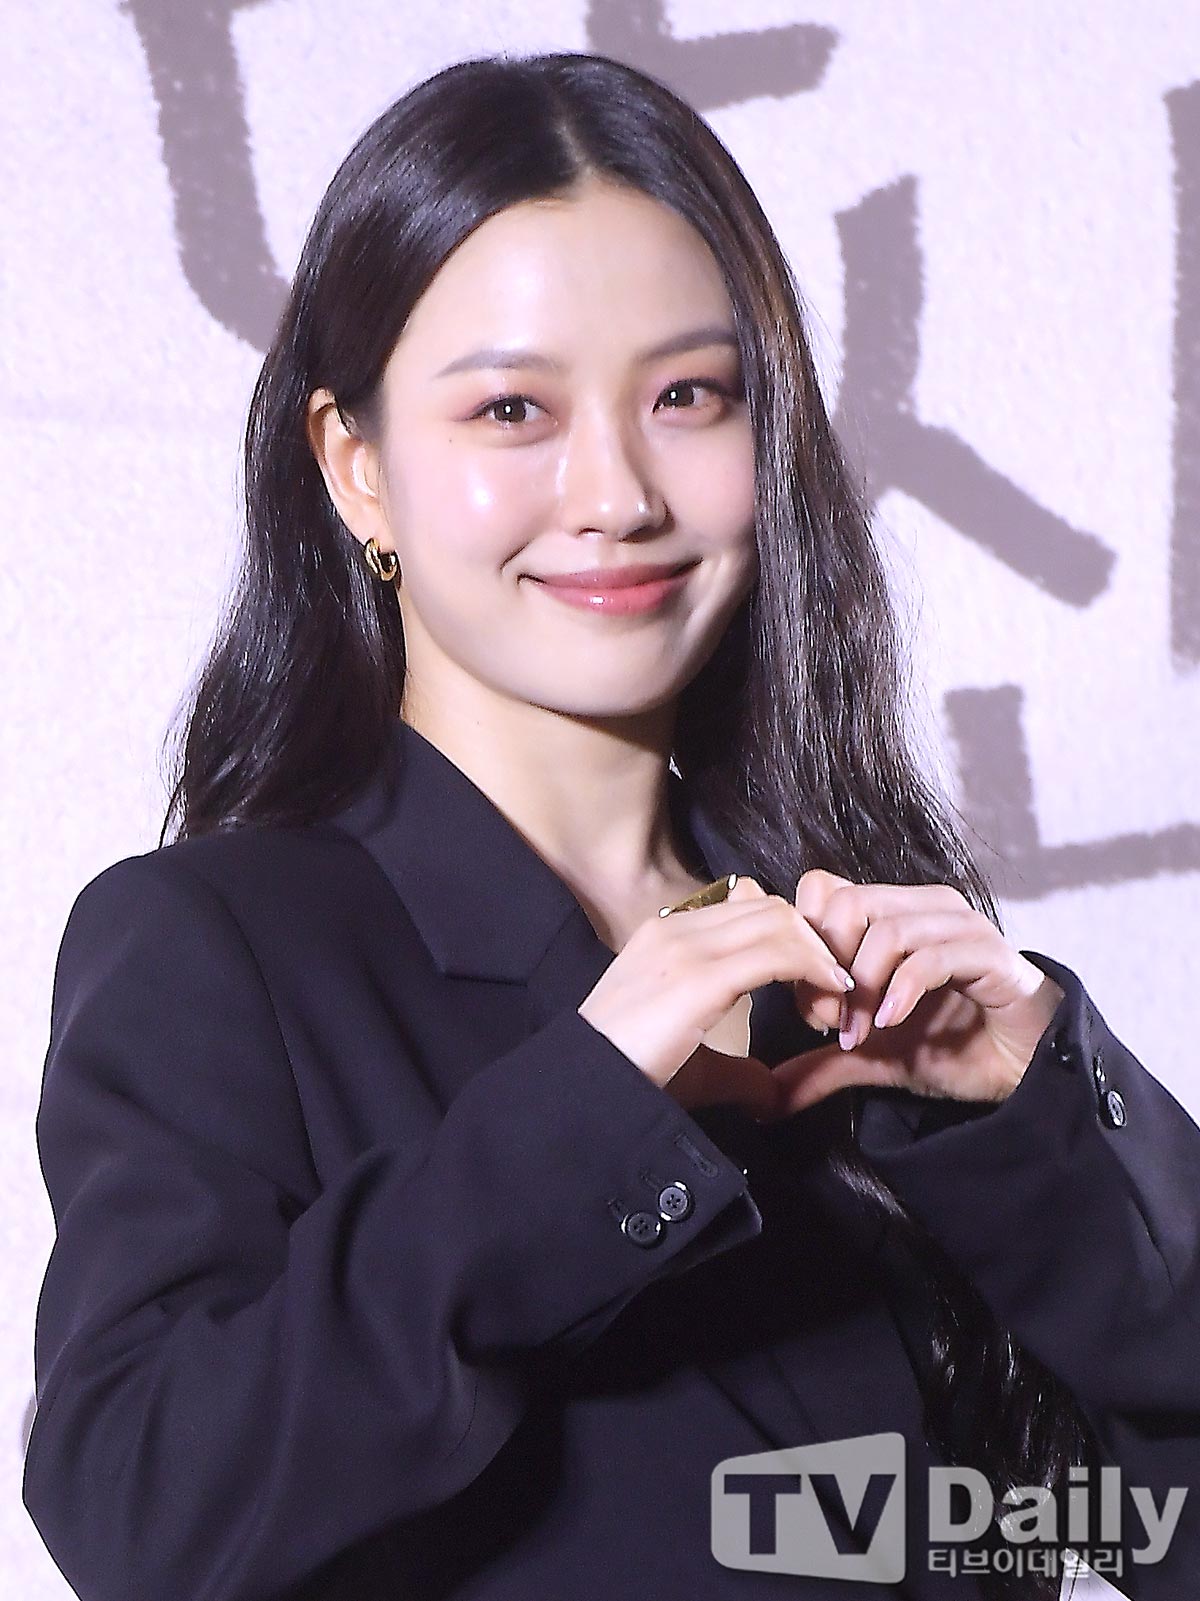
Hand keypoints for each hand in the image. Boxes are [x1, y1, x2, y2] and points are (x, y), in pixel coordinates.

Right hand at [577, 875, 854, 1120]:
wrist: (583, 1088)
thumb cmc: (631, 1077)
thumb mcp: (693, 1060)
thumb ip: (737, 1067)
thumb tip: (772, 1095)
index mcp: (669, 937)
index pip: (751, 911)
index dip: (794, 941)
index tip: (815, 985)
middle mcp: (678, 929)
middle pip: (772, 909)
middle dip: (814, 943)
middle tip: (834, 991)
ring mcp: (686, 947)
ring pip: (781, 921)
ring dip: (819, 955)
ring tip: (834, 997)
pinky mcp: (700, 975)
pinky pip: (779, 952)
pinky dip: (815, 970)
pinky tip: (829, 996)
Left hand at [770, 869, 1065, 1116]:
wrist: (1023, 1068)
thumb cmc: (952, 1045)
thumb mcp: (871, 1057)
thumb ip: (818, 1064)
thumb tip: (766, 1095)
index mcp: (889, 914)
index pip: (822, 890)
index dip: (803, 946)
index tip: (807, 1006)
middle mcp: (920, 907)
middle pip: (845, 903)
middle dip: (824, 967)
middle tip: (826, 1022)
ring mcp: (957, 925)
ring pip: (885, 928)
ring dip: (861, 988)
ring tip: (857, 1034)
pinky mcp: (988, 953)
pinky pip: (932, 955)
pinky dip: (901, 991)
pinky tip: (891, 1024)